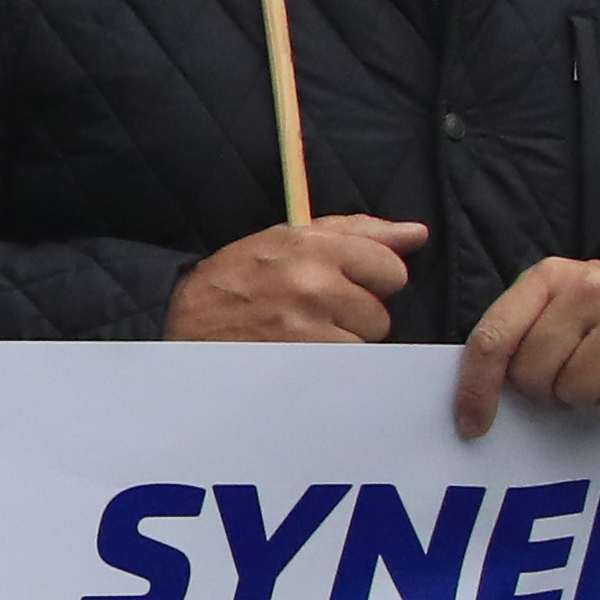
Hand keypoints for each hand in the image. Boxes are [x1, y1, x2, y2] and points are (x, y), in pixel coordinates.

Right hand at [165, 217, 423, 344]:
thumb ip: (357, 232)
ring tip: (301, 335)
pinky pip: (346, 366)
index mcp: (313, 245)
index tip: (342, 285)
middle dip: (355, 315)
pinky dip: (328, 366)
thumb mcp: (288, 240)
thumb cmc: (238, 281)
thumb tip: (416, 234)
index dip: (370, 281)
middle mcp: (313, 283)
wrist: (183, 325)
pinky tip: (298, 355)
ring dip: (341, 342)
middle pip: (381, 312)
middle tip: (313, 313)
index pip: (391, 269)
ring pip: (365, 342)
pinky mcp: (301, 363)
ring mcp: (307, 327)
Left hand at [452, 258, 599, 438]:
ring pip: (575, 393)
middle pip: (532, 374)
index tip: (472, 426)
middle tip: (574, 374)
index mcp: (547, 277)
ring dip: (589, 398)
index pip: (493, 338)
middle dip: (547, 391)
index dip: (475, 389)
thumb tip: (475, 398)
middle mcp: (587, 289)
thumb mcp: (560, 304)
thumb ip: (520, 334)